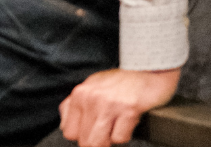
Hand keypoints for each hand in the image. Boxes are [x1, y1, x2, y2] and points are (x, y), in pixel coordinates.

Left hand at [59, 67, 178, 145]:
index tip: (91, 131)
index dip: (81, 135)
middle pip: (84, 141)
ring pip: (98, 143)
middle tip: (106, 131)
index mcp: (79, 94)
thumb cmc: (119, 81)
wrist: (146, 70)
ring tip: (114, 129)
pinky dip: (124, 135)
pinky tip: (126, 123)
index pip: (69, 131)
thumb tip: (64, 126)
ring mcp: (109, 105)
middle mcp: (91, 99)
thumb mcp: (91, 86)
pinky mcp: (128, 110)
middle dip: (96, 141)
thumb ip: (75, 105)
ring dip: (108, 141)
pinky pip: (120, 138)